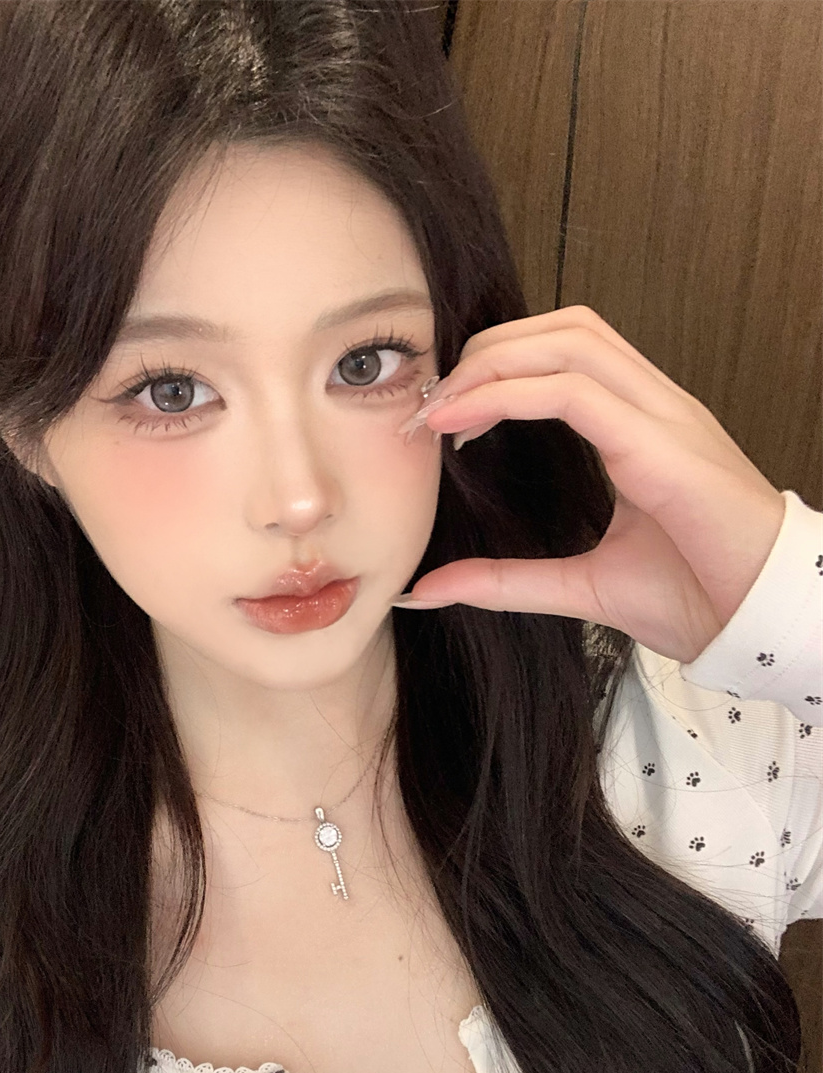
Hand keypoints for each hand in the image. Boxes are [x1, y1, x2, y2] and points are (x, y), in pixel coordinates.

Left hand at [399, 305, 785, 663]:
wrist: (765, 627)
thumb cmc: (699, 599)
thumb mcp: (580, 587)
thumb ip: (505, 581)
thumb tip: (426, 590)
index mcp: (643, 428)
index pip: (568, 354)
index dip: (499, 368)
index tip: (443, 419)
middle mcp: (657, 408)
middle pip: (566, 328)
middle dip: (490, 350)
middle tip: (433, 404)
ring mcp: (666, 419)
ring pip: (572, 340)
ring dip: (496, 362)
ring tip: (444, 407)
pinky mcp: (665, 448)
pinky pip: (578, 393)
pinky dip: (513, 395)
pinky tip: (466, 422)